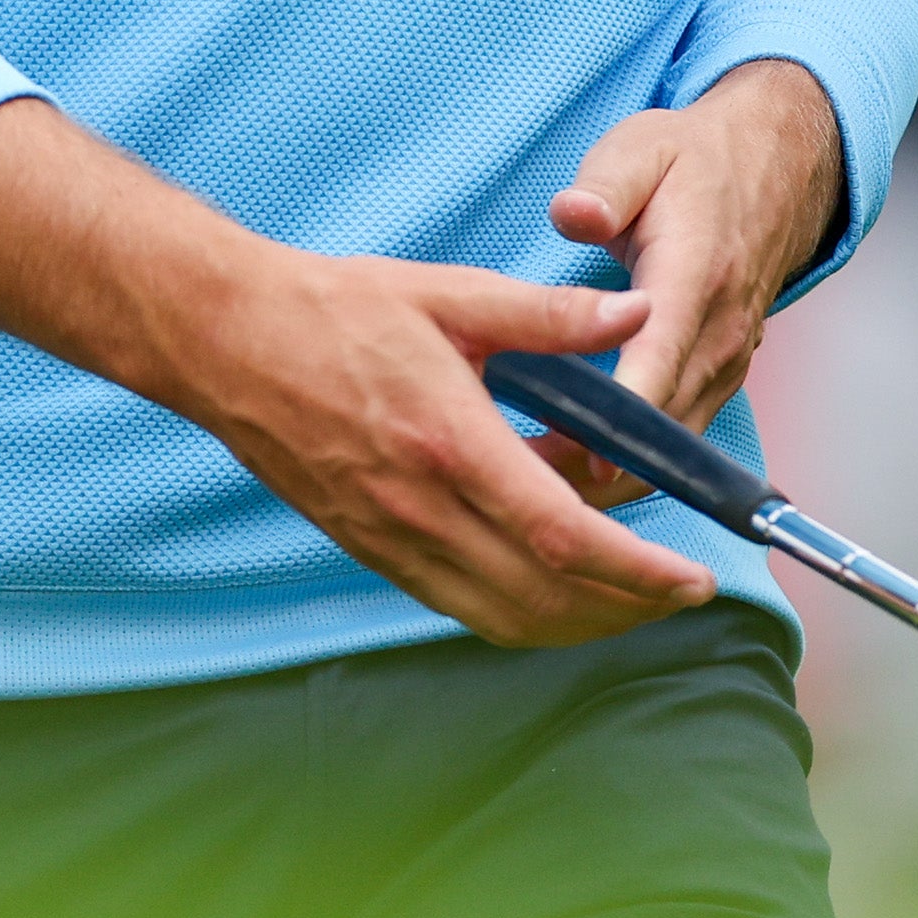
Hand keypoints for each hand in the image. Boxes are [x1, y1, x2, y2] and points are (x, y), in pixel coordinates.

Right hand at [0, 100, 720, 647]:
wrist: (226, 340)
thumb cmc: (334, 310)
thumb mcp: (449, 294)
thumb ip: (548, 315)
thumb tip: (634, 311)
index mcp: (449, 441)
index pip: (562, 536)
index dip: (637, 572)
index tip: (691, 576)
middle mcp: (420, 507)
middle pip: (545, 598)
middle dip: (628, 610)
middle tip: (681, 593)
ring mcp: (391, 539)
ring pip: (505, 618)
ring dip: (580, 623)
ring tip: (632, 599)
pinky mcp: (371, 549)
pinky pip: (462, 606)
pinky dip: (523, 613)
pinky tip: (553, 583)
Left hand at [531, 60, 841, 516]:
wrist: (773, 171)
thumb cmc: (691, 162)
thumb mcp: (641, 149)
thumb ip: (606, 186)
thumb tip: (574, 215)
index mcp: (696, 274)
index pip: (661, 355)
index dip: (625, 411)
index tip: (581, 452)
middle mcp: (720, 331)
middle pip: (663, 421)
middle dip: (594, 458)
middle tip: (511, 487)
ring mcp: (726, 362)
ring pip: (672, 443)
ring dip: (609, 470)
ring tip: (526, 489)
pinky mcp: (720, 379)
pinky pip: (677, 436)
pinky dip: (632, 460)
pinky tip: (567, 467)